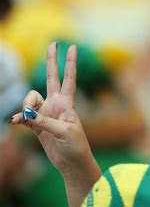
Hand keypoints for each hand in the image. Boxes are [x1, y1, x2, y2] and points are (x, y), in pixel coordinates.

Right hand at [9, 43, 94, 176]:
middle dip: (51, 62)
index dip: (70, 63)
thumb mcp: (64, 132)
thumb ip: (44, 121)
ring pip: (30, 99)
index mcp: (68, 104)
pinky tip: (16, 122)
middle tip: (52, 43)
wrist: (72, 163)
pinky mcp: (37, 125)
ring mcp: (46, 114)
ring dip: (25, 105)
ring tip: (26, 119)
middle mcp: (57, 105)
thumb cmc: (75, 146)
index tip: (73, 47)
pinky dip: (19, 117)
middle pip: (52, 78)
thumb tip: (25, 115)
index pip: (69, 79)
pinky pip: (24, 116)